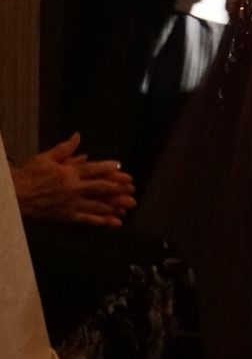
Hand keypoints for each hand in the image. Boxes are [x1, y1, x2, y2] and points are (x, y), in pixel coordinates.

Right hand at [11, 133, 135, 227]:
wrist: (13, 198)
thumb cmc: (29, 176)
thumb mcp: (46, 158)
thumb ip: (65, 148)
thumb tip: (78, 136)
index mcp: (68, 173)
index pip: (92, 169)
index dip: (108, 168)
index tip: (121, 167)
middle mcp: (72, 188)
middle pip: (99, 188)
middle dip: (117, 188)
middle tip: (132, 189)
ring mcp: (69, 204)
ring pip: (96, 205)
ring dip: (114, 206)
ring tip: (128, 207)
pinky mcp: (65, 217)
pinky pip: (86, 220)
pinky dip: (101, 221)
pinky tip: (113, 222)